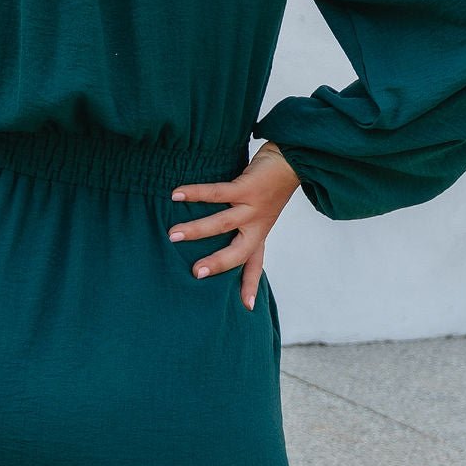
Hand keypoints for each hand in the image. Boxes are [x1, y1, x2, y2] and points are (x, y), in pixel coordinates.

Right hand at [168, 141, 300, 308]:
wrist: (292, 158)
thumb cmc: (268, 184)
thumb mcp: (258, 210)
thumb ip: (239, 223)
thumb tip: (204, 230)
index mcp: (259, 233)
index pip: (254, 263)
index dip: (251, 285)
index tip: (247, 307)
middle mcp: (257, 224)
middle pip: (239, 252)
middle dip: (218, 264)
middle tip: (195, 274)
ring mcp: (253, 207)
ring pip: (223, 223)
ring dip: (198, 230)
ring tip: (173, 235)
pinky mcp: (248, 187)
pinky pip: (217, 192)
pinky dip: (195, 193)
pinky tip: (176, 194)